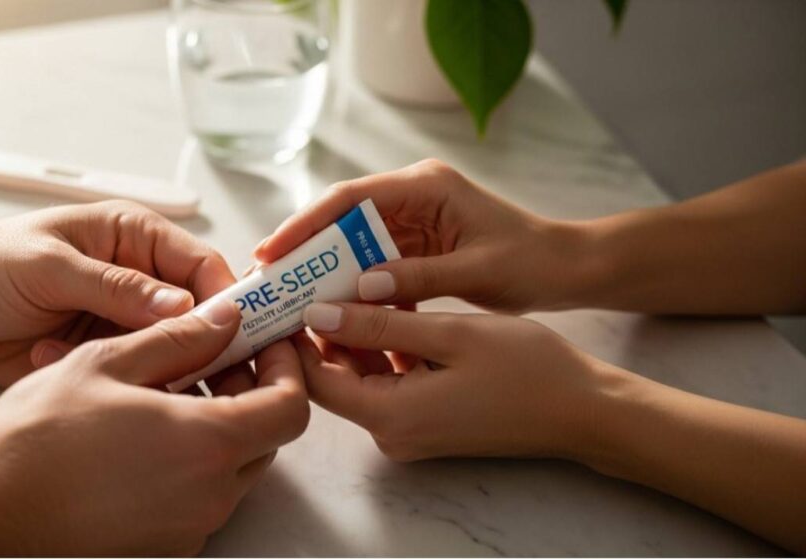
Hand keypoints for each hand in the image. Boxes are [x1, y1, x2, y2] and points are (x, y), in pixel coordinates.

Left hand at [0, 201, 234, 385]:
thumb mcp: (50, 267)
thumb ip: (116, 287)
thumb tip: (184, 305)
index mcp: (135, 239)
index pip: (203, 266)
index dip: (229, 299)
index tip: (243, 336)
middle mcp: (139, 279)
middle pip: (198, 314)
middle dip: (203, 345)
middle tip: (208, 379)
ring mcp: (121, 319)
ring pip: (169, 351)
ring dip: (152, 369)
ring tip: (133, 384)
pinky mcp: (102, 354)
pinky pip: (130, 374)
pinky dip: (111, 380)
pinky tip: (63, 368)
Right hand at [0, 299, 309, 555]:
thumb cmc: (38, 437)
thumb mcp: (108, 362)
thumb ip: (179, 337)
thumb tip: (225, 318)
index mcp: (208, 444)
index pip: (290, 408)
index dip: (288, 370)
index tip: (266, 344)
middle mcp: (210, 496)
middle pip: (265, 438)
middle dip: (252, 394)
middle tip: (216, 360)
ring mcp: (189, 529)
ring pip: (232, 469)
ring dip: (220, 427)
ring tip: (170, 393)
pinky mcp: (165, 548)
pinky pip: (200, 498)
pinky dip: (192, 463)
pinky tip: (147, 437)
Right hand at [255, 159, 592, 312]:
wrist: (565, 268)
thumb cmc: (531, 261)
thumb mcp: (476, 272)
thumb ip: (417, 278)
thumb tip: (360, 289)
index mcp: (425, 186)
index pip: (350, 199)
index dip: (306, 224)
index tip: (273, 251)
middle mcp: (412, 196)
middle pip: (342, 218)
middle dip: (304, 247)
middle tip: (267, 278)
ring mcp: (412, 220)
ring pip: (352, 243)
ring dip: (324, 271)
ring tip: (289, 299)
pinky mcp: (416, 245)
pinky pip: (372, 263)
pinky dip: (354, 286)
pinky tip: (334, 311)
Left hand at [295, 302, 626, 461]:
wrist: (585, 411)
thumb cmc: (527, 370)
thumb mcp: (450, 334)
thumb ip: (381, 322)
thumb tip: (318, 310)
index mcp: (391, 417)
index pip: (315, 380)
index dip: (295, 337)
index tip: (286, 294)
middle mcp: (392, 434)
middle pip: (334, 379)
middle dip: (322, 330)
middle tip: (315, 278)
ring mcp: (409, 433)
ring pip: (361, 378)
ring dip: (355, 336)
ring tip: (348, 283)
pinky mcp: (427, 424)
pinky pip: (389, 384)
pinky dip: (384, 351)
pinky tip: (390, 311)